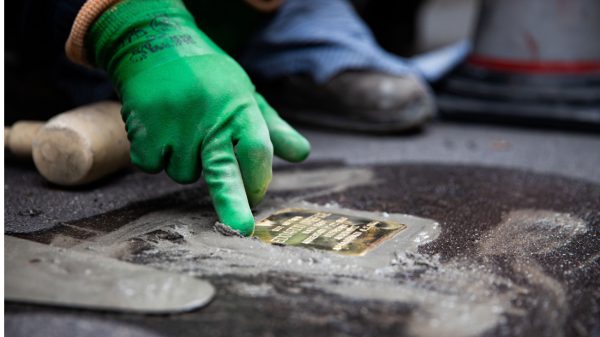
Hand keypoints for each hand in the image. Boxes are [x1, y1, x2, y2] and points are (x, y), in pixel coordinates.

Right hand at [88, 0, 309, 234]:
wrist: (156, 43)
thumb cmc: (210, 78)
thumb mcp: (246, 96)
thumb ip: (273, 129)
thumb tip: (302, 155)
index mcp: (240, 109)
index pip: (257, 148)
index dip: (258, 176)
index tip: (256, 197)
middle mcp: (209, 118)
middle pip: (223, 168)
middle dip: (233, 201)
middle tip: (241, 228)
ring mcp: (175, 124)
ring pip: (183, 174)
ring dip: (184, 162)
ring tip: (182, 129)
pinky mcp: (144, 127)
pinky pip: (152, 165)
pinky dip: (155, 155)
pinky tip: (159, 129)